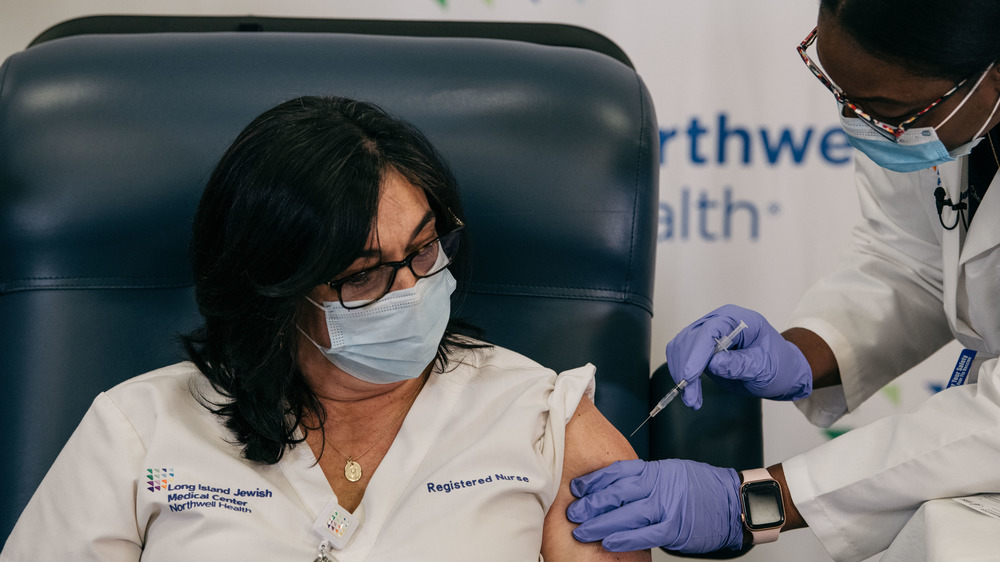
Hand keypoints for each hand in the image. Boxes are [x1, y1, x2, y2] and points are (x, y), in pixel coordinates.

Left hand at [567, 459, 743, 552]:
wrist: (733, 502)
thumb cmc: (703, 487)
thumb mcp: (672, 472)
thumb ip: (647, 478)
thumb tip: (618, 487)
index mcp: (656, 470)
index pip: (617, 471)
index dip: (594, 480)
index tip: (577, 488)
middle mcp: (659, 485)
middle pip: (616, 493)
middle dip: (591, 503)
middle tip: (573, 512)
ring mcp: (667, 507)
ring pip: (626, 514)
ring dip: (600, 523)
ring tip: (581, 530)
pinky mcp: (674, 528)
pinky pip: (644, 534)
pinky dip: (624, 538)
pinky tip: (608, 542)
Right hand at [665, 304, 811, 408]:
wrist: (781, 370)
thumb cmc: (778, 365)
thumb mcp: (765, 368)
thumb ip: (741, 364)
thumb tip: (713, 364)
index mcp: (738, 319)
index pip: (709, 331)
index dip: (696, 353)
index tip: (689, 376)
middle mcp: (719, 321)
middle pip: (690, 339)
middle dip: (686, 368)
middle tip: (690, 396)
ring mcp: (707, 333)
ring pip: (681, 347)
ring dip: (680, 372)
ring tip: (692, 398)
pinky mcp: (701, 347)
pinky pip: (682, 355)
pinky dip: (681, 373)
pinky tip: (690, 390)